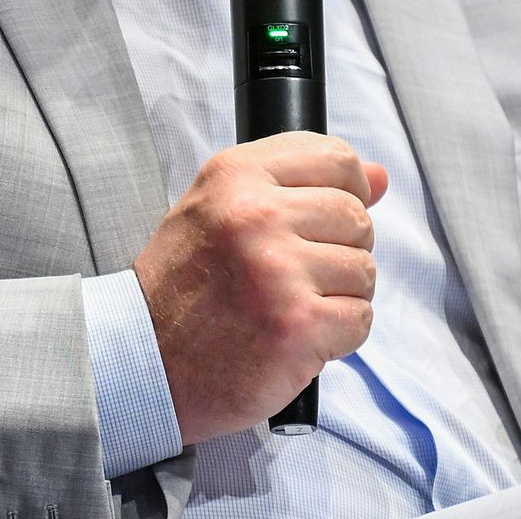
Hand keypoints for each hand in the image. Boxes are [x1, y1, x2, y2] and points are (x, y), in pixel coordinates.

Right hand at [132, 132, 388, 444]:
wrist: (142, 362)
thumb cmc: (182, 288)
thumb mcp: (220, 210)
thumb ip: (295, 185)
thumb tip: (379, 176)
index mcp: (236, 175)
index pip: (335, 158)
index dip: (348, 189)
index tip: (329, 218)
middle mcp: (256, 214)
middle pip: (356, 217)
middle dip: (338, 251)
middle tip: (294, 277)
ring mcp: (278, 270)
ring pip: (363, 270)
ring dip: (338, 297)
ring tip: (289, 307)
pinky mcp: (297, 325)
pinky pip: (359, 318)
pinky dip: (337, 337)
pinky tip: (295, 337)